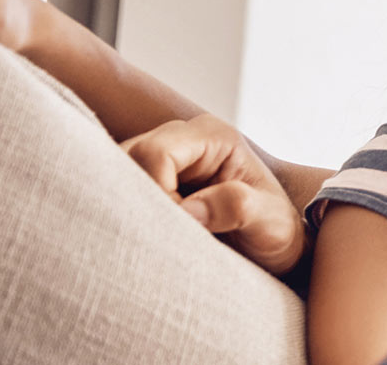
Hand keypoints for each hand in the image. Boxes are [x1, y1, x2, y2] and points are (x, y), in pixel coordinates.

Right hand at [120, 114, 306, 274]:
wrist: (270, 248)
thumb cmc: (274, 231)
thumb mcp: (271, 223)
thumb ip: (238, 207)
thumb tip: (189, 209)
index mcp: (213, 137)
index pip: (158, 153)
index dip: (158, 191)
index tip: (179, 226)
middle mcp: (180, 139)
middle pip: (127, 158)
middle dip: (135, 200)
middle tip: (159, 235)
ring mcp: (158, 158)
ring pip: (113, 173)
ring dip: (126, 208)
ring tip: (153, 237)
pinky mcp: (145, 180)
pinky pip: (114, 189)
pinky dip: (121, 212)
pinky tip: (140, 235)